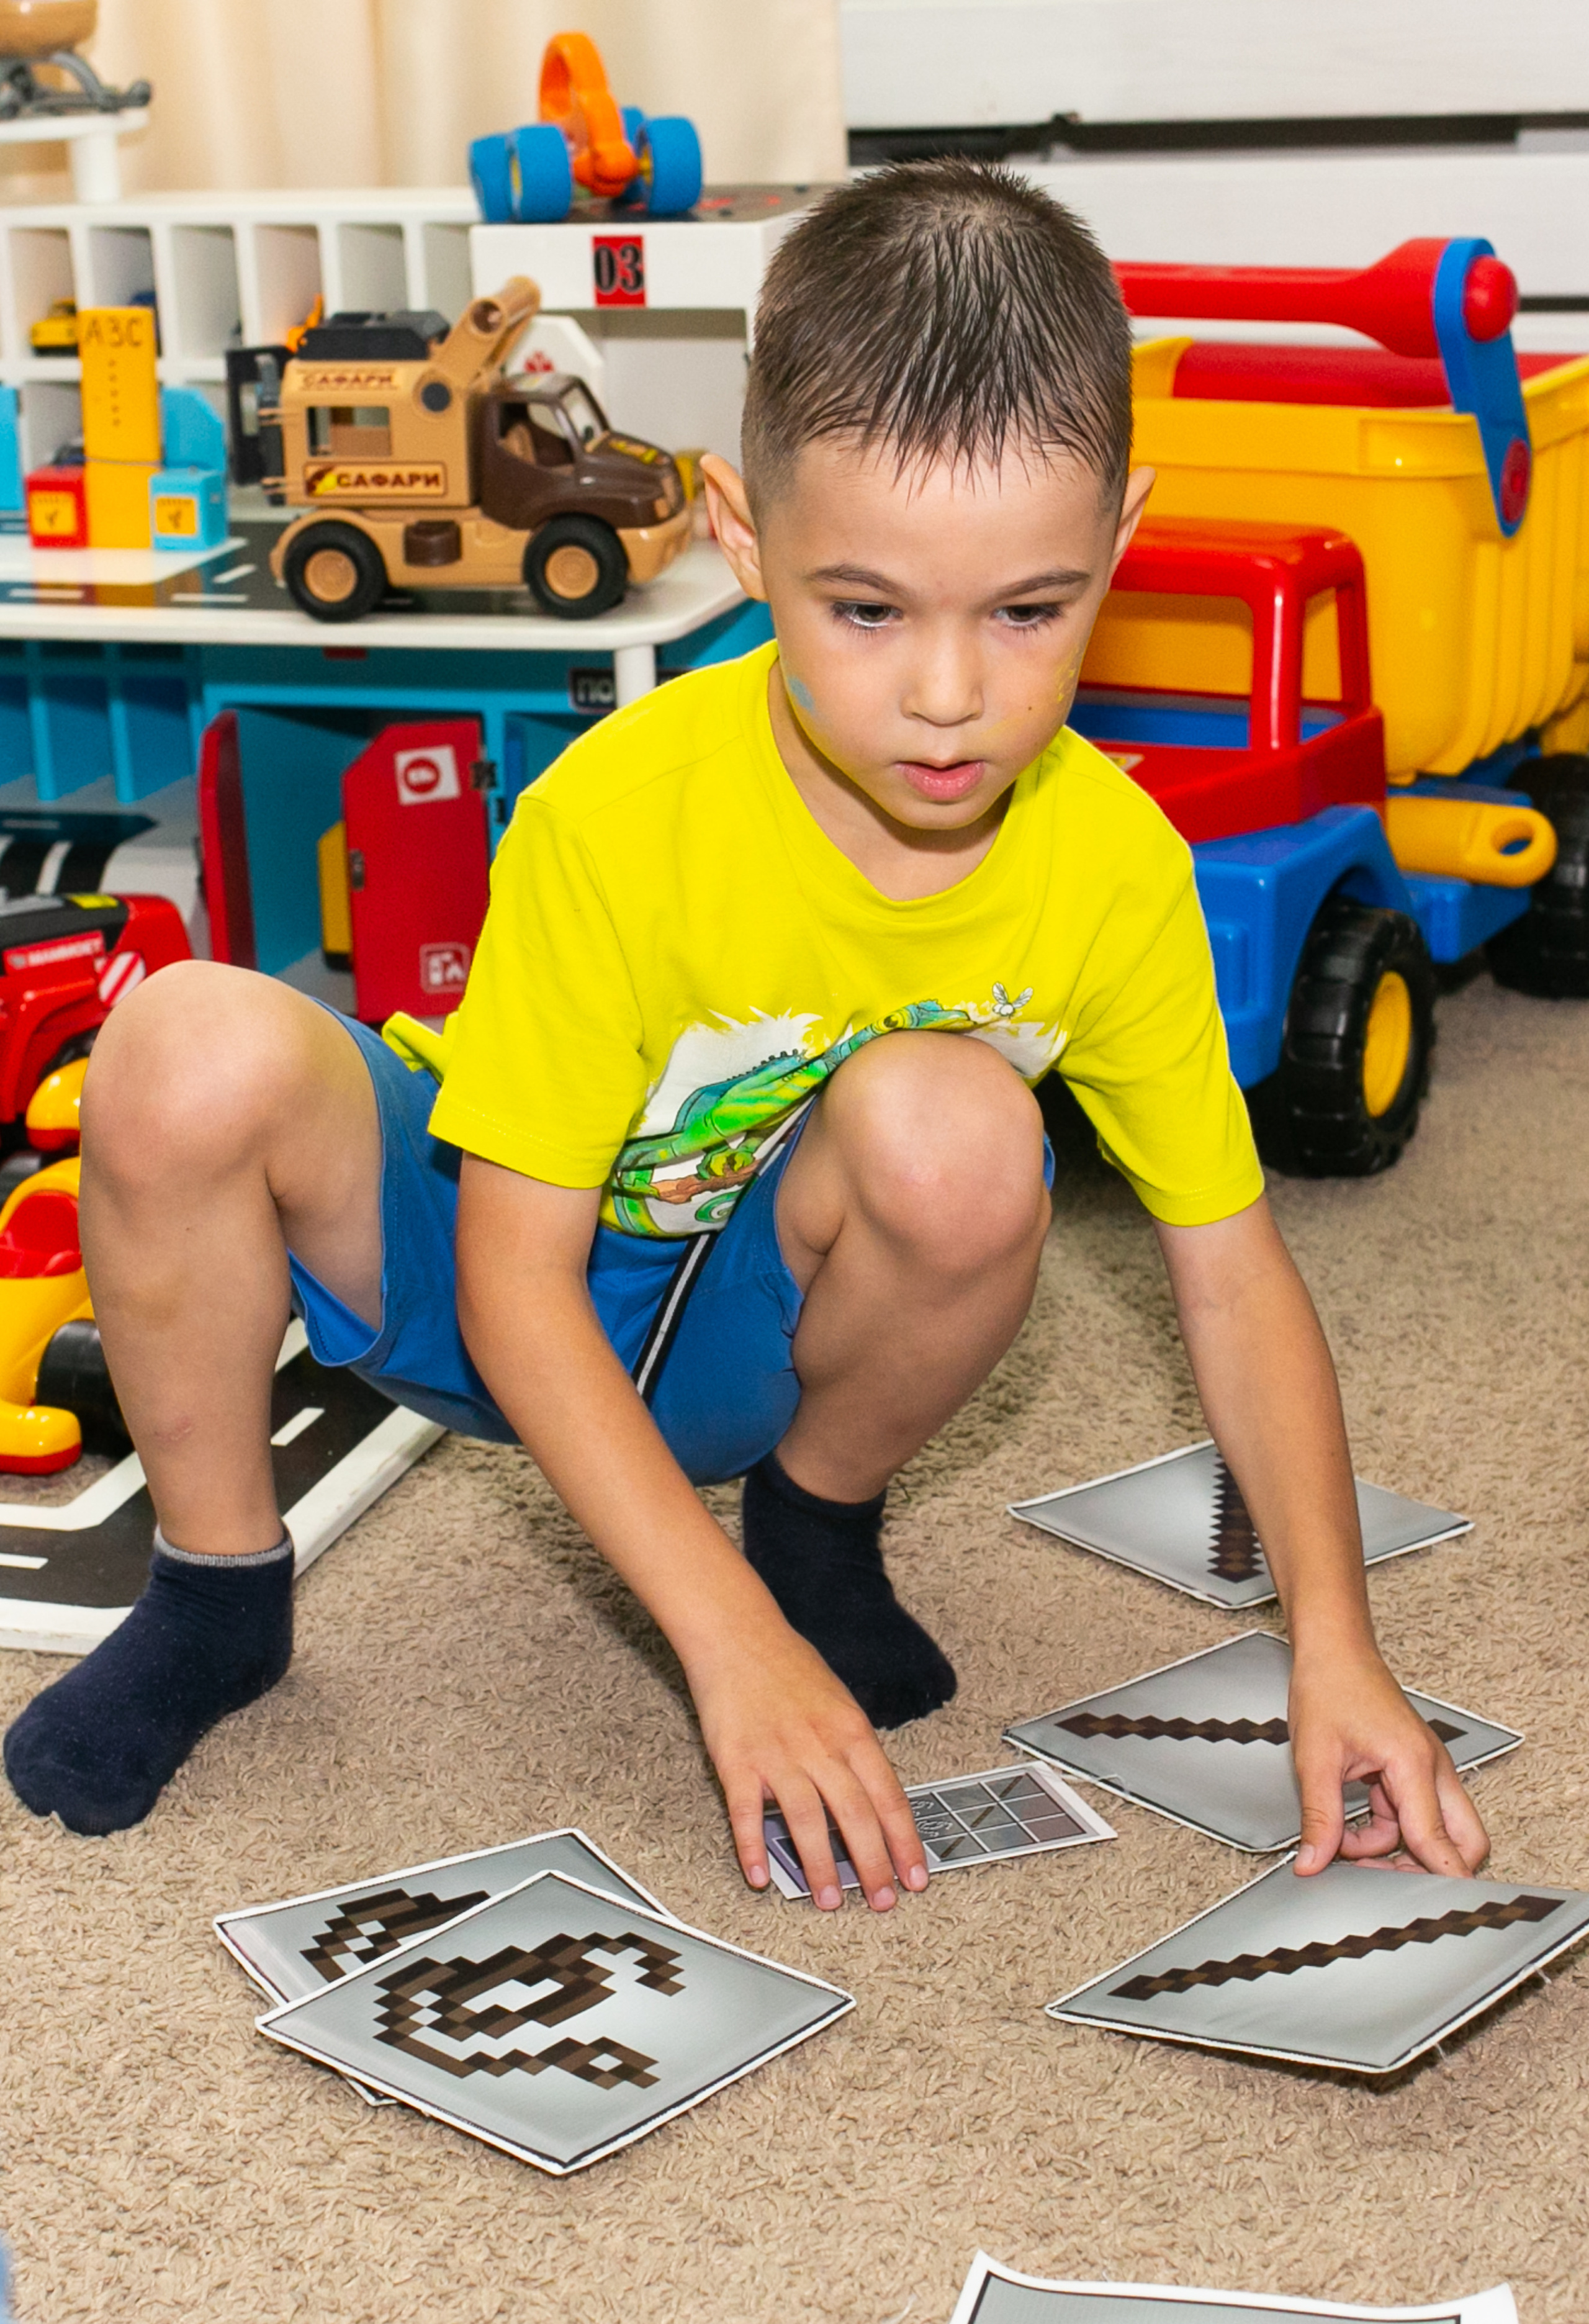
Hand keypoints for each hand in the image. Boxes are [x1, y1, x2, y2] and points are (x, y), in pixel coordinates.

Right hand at [687, 1614, 928, 1911]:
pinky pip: (746, 1814)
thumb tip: (872, 1796)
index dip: (905, 1841)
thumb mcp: (838, 1701)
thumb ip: (854, 1749)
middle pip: (855, 1815)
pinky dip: (753, 1848)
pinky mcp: (737, 1760)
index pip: (888, 1796)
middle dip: (872, 1864)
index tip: (915, 1875)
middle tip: (882, 1899)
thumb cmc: (788, 1666)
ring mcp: (778, 1754)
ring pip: (807, 1821)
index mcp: (851, 1731)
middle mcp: (819, 1745)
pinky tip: (760, 1877)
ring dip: (821, 1866)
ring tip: (830, 1900)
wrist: (737, 1633)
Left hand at [1289, 1646, 1489, 1877]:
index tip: (1424, 1910)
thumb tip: (1314, 1863)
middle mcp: (1431, 1769)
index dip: (1434, 1881)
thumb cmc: (1329, 1689)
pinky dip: (1387, 1829)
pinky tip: (1351, 1827)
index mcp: (1413, 1764)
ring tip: (1347, 1845)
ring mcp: (1426, 1770)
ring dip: (1398, 1848)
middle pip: (1464, 1841)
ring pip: (1436, 1831)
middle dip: (1430, 1868)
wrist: (1333, 1652)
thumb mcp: (1315, 1759)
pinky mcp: (1412, 1770)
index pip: (1439, 1840)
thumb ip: (1320, 1817)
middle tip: (1383, 1877)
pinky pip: (1413, 1815)